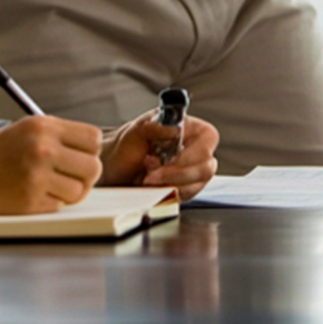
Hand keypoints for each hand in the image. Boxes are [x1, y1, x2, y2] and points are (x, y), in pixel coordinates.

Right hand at [0, 115, 103, 213]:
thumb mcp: (24, 130)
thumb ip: (58, 136)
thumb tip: (92, 149)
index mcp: (43, 126)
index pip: (93, 138)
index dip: (88, 150)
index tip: (77, 157)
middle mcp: (43, 148)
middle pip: (93, 166)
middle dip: (85, 175)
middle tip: (68, 178)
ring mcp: (36, 176)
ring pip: (80, 190)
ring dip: (69, 193)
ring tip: (50, 188)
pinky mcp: (29, 200)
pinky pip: (59, 206)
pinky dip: (51, 204)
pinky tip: (32, 196)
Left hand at [100, 111, 220, 200]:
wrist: (114, 168)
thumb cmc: (126, 146)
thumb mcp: (137, 130)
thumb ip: (156, 127)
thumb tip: (175, 129)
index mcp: (191, 128)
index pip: (208, 140)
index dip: (192, 153)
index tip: (168, 160)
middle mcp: (196, 149)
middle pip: (205, 167)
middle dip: (176, 174)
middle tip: (151, 174)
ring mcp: (193, 171)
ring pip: (197, 185)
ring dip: (169, 185)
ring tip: (147, 178)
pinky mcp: (185, 188)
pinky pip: (186, 197)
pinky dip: (168, 195)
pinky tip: (153, 186)